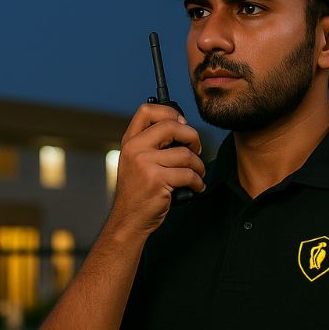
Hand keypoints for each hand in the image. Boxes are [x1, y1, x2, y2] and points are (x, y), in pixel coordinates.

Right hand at [105, 103, 205, 237]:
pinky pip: (189, 174)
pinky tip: (196, 186)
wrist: (129, 219)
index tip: (182, 124)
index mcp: (130, 141)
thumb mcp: (137, 161)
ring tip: (198, 173)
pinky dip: (198, 182)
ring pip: (186, 154)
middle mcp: (135, 149)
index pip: (147, 110)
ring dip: (199, 165)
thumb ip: (153, 144)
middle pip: (172, 126)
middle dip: (193, 137)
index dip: (169, 112)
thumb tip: (184, 127)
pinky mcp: (158, 181)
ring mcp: (145, 164)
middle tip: (197, 150)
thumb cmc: (139, 191)